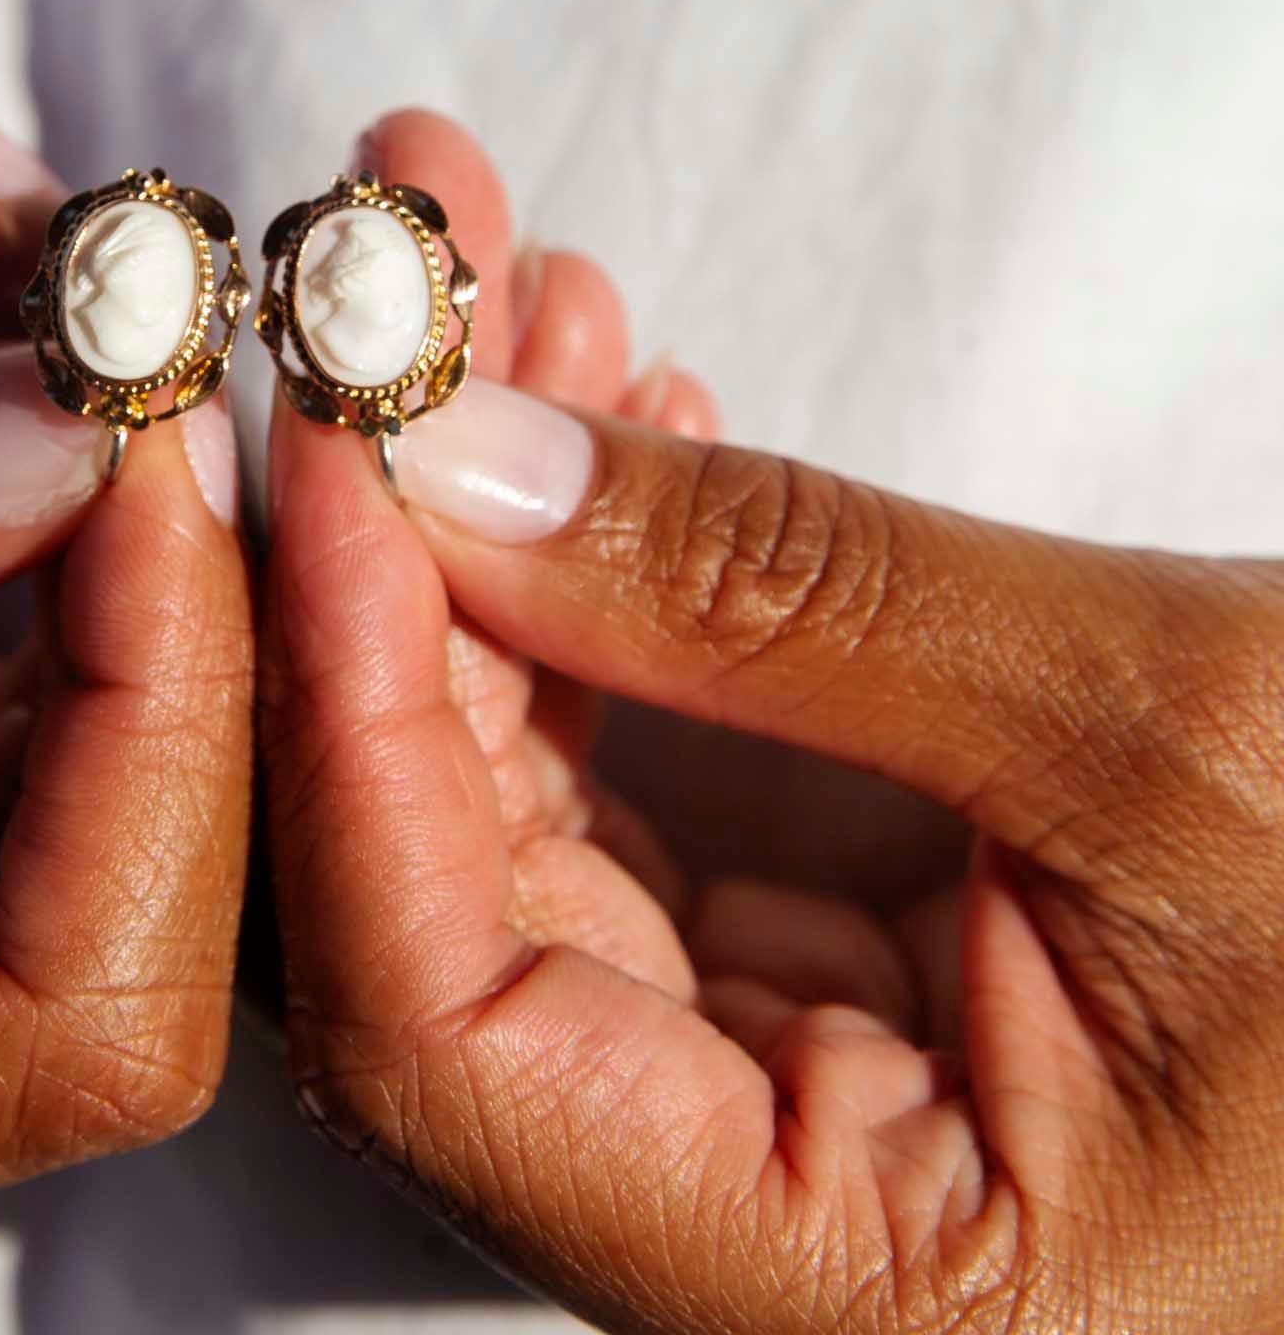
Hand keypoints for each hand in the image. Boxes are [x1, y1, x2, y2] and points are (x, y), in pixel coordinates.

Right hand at [0, 104, 248, 1329]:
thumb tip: (56, 435)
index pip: (74, 1000)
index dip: (171, 702)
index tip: (138, 408)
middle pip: (140, 850)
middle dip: (148, 518)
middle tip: (79, 240)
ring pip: (107, 709)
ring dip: (74, 421)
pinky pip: (27, 634)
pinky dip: (6, 435)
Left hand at [263, 111, 1283, 1332]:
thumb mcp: (1168, 739)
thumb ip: (778, 601)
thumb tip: (454, 454)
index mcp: (850, 1301)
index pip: (441, 1022)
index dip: (350, 706)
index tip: (342, 431)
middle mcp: (766, 1213)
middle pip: (438, 871)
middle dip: (400, 543)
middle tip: (392, 276)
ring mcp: (776, 1065)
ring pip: (520, 781)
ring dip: (498, 511)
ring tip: (509, 282)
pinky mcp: (820, 937)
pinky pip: (634, 749)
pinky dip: (611, 564)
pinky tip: (622, 400)